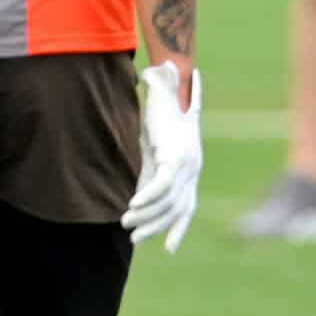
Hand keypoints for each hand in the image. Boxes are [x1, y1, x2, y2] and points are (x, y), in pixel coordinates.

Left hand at [123, 61, 202, 252]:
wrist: (182, 110)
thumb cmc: (166, 107)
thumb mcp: (162, 98)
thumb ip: (160, 85)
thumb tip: (156, 67)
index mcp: (180, 152)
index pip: (166, 178)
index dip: (150, 192)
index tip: (132, 204)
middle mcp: (190, 170)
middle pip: (169, 200)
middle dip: (147, 214)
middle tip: (124, 224)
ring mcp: (191, 180)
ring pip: (176, 210)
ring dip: (155, 225)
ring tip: (133, 238)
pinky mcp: (186, 188)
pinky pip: (185, 213)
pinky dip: (178, 230)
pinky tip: (170, 248)